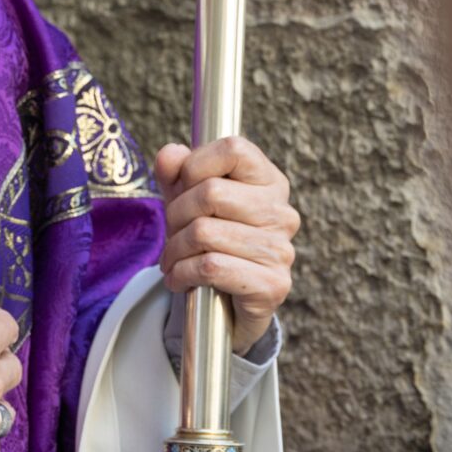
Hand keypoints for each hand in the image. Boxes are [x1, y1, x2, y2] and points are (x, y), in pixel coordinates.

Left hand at [155, 136, 298, 355]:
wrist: (230, 302)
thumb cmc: (211, 236)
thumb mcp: (187, 197)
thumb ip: (176, 171)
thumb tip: (170, 155)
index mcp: (268, 180)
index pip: (233, 149)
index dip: (196, 164)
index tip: (182, 186)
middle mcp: (281, 211)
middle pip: (210, 193)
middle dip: (176, 213)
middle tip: (170, 231)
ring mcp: (281, 249)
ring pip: (204, 232)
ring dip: (175, 248)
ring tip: (171, 258)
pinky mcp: (273, 285)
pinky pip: (211, 268)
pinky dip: (182, 273)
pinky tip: (178, 278)